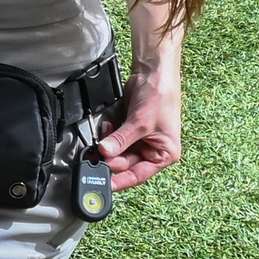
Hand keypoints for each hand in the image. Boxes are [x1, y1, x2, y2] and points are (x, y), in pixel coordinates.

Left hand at [95, 68, 180, 190]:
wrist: (154, 73)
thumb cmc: (161, 97)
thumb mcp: (141, 123)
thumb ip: (121, 140)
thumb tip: (105, 153)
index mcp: (165, 154)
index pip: (139, 175)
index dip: (120, 181)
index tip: (104, 185)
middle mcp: (153, 150)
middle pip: (126, 164)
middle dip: (110, 160)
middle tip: (94, 157)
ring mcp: (140, 140)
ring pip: (118, 152)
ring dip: (107, 148)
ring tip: (98, 142)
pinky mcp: (129, 129)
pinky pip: (115, 140)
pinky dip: (108, 136)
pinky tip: (106, 128)